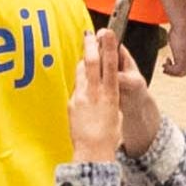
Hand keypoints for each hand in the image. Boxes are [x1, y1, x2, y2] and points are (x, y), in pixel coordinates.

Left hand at [73, 21, 145, 154]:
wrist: (92, 152)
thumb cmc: (107, 136)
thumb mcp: (114, 112)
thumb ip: (108, 96)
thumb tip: (104, 87)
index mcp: (110, 95)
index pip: (110, 66)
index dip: (108, 47)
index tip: (107, 33)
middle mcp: (95, 94)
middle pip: (91, 63)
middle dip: (90, 45)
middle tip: (90, 33)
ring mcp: (81, 98)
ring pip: (80, 73)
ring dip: (83, 62)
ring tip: (86, 54)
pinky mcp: (71, 103)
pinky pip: (76, 87)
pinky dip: (80, 82)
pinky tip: (83, 84)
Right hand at [155, 27, 185, 81]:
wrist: (181, 27)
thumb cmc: (178, 29)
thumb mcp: (179, 39)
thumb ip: (178, 43)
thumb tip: (173, 37)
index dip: (178, 68)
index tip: (169, 63)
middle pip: (185, 72)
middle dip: (174, 72)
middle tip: (164, 69)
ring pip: (180, 73)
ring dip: (170, 72)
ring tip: (163, 67)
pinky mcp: (183, 60)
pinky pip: (176, 71)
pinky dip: (169, 69)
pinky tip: (164, 64)